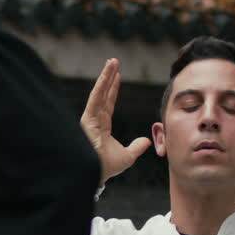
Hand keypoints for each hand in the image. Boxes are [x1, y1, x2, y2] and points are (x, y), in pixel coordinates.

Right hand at [82, 59, 150, 184]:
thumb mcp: (127, 157)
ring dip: (106, 76)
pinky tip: (108, 72)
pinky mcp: (87, 118)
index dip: (113, 89)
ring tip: (113, 61)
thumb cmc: (105, 168)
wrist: (95, 174)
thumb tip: (147, 141)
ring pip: (99, 92)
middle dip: (108, 77)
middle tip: (114, 61)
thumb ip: (136, 148)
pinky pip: (96, 97)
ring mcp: (89, 118)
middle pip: (103, 94)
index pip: (108, 103)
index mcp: (101, 126)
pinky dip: (102, 84)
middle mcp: (94, 119)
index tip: (117, 76)